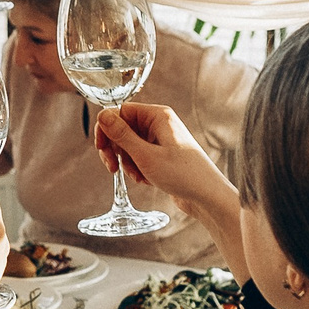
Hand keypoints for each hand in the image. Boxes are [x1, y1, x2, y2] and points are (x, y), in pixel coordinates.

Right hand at [95, 104, 235, 211]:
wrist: (207, 196)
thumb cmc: (183, 174)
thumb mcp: (145, 155)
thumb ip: (121, 135)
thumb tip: (102, 115)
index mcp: (158, 116)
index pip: (120, 112)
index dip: (107, 129)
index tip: (101, 148)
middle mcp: (159, 124)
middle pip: (122, 129)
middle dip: (116, 149)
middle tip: (112, 166)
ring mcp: (161, 140)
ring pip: (129, 146)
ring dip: (127, 162)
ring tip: (139, 175)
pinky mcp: (162, 155)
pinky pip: (139, 157)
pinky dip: (137, 169)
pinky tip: (146, 180)